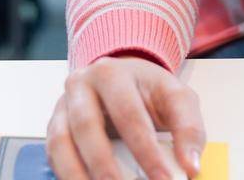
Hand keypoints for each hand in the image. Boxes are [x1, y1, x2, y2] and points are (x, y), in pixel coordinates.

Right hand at [46, 55, 204, 179]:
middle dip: (106, 167)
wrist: (121, 77)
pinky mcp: (54, 127)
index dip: (146, 152)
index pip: (129, 115)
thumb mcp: (176, 98)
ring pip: (61, 142)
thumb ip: (188, 128)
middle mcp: (80, 85)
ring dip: (78, 175)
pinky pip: (53, 154)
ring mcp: (63, 106)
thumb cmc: (148, 91)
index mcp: (112, 73)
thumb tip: (190, 166)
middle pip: (87, 126)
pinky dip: (66, 175)